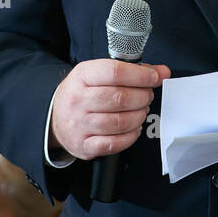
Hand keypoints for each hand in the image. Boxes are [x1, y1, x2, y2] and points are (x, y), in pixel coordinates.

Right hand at [49, 59, 171, 159]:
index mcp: (82, 76)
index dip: (141, 75)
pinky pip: (115, 143)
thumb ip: (132, 71)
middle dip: (143, 96)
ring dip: (139, 116)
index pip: (115, 72)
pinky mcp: (84, 145)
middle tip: (147, 95)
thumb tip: (162, 72)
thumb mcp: (98, 73)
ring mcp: (80, 124)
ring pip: (121, 122)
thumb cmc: (82, 92)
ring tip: (141, 110)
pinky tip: (133, 128)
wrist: (55, 116)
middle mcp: (78, 99)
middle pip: (121, 98)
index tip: (155, 77)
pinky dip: (131, 136)